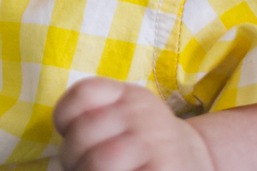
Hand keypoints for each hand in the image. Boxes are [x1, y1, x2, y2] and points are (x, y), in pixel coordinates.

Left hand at [53, 77, 214, 170]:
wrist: (199, 161)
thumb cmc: (148, 147)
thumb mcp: (126, 120)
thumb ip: (95, 124)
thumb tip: (57, 163)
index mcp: (129, 95)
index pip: (84, 93)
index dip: (64, 115)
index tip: (66, 131)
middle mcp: (143, 113)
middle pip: (84, 132)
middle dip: (71, 157)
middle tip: (79, 167)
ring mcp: (155, 142)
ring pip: (99, 161)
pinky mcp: (164, 168)